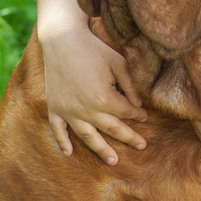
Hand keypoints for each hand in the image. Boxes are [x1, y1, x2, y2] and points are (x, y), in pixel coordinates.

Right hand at [39, 24, 147, 164]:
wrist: (62, 39)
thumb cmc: (93, 49)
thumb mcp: (118, 63)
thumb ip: (130, 86)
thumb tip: (138, 106)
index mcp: (104, 98)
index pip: (126, 112)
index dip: (138, 115)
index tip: (146, 117)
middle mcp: (86, 110)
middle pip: (112, 129)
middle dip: (129, 137)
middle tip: (142, 146)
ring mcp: (69, 111)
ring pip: (88, 137)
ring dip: (101, 150)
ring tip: (113, 161)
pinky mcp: (54, 108)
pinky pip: (58, 130)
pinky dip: (62, 143)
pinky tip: (69, 154)